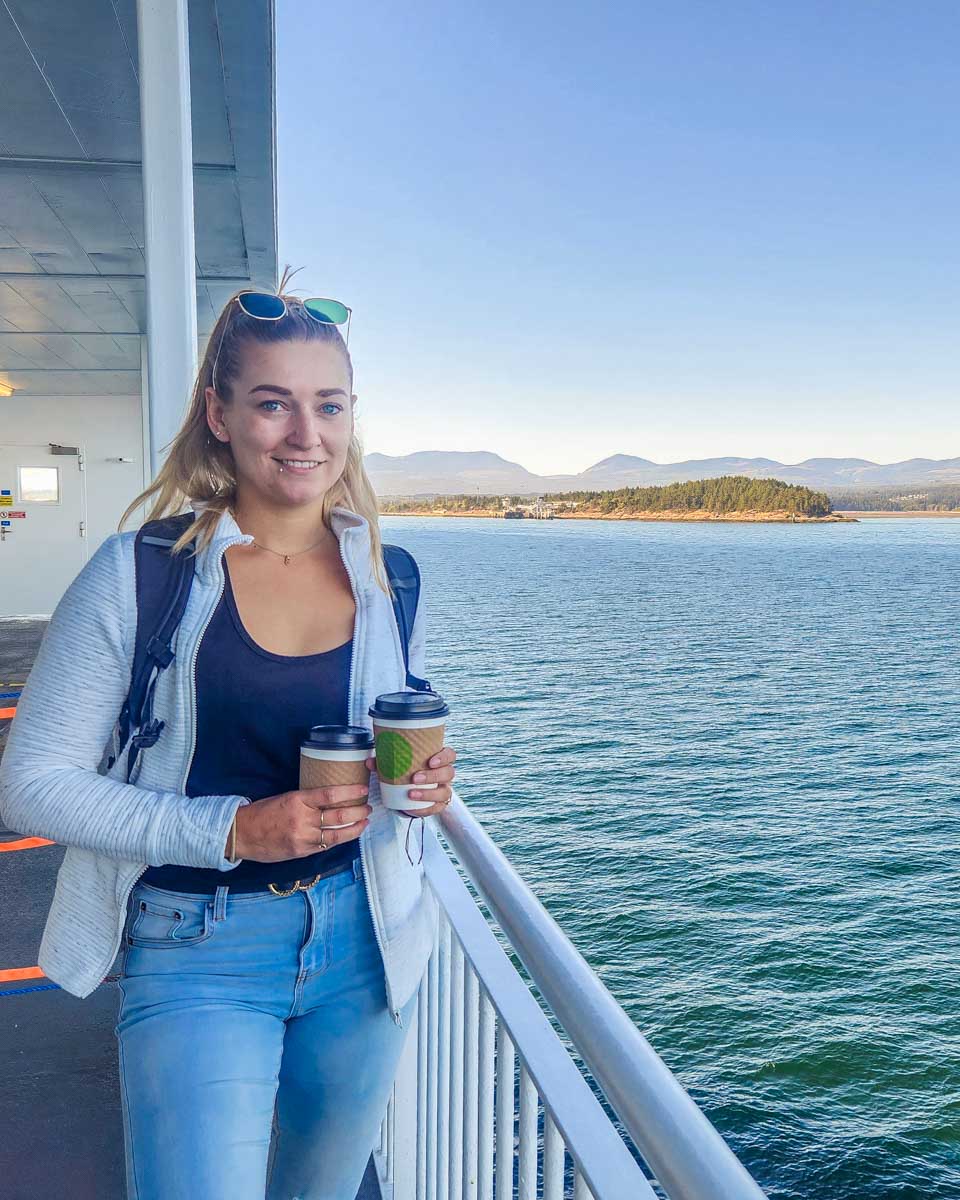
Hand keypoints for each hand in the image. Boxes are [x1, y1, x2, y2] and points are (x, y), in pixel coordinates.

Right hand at [232, 784, 371, 862]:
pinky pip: (325, 846)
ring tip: (364, 822)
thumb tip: (332, 798)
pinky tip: (347, 835)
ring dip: (354, 829)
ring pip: (336, 835)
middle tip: (367, 808)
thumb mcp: (286, 797)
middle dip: (358, 812)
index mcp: (298, 800)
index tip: (363, 790)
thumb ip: (308, 800)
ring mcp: (302, 838)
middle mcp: (302, 819)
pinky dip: (338, 840)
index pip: (330, 794)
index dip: (350, 792)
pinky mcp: (300, 852)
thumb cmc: (263, 812)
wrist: (242, 834)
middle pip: (338, 816)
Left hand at [365, 745, 456, 818]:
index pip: (449, 755)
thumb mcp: (399, 764)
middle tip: (415, 778)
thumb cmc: (408, 771)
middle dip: (433, 776)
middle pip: (448, 773)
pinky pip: (436, 808)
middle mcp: (445, 775)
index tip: (430, 761)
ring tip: (411, 793)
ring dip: (428, 794)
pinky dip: (424, 809)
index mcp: (439, 760)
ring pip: (445, 792)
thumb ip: (385, 762)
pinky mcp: (439, 804)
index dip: (443, 757)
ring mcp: (444, 790)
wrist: (411, 790)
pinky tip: (411, 807)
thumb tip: (370, 762)